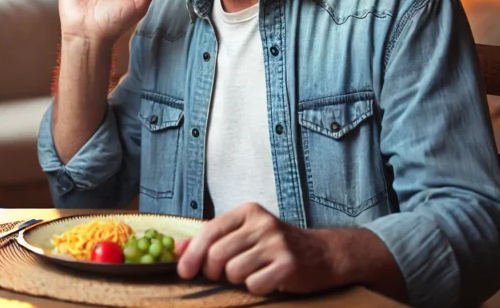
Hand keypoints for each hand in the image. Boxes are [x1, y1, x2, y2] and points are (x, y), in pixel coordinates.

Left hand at [176, 203, 337, 295]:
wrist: (322, 254)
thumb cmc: (274, 245)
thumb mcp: (244, 233)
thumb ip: (211, 239)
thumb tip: (177, 250)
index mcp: (247, 211)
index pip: (209, 231)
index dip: (193, 254)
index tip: (184, 272)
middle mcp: (262, 223)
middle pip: (218, 254)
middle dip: (212, 271)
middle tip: (220, 275)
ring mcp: (277, 243)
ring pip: (234, 271)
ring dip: (236, 280)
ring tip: (249, 273)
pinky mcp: (289, 264)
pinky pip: (255, 284)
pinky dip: (255, 288)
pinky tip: (266, 280)